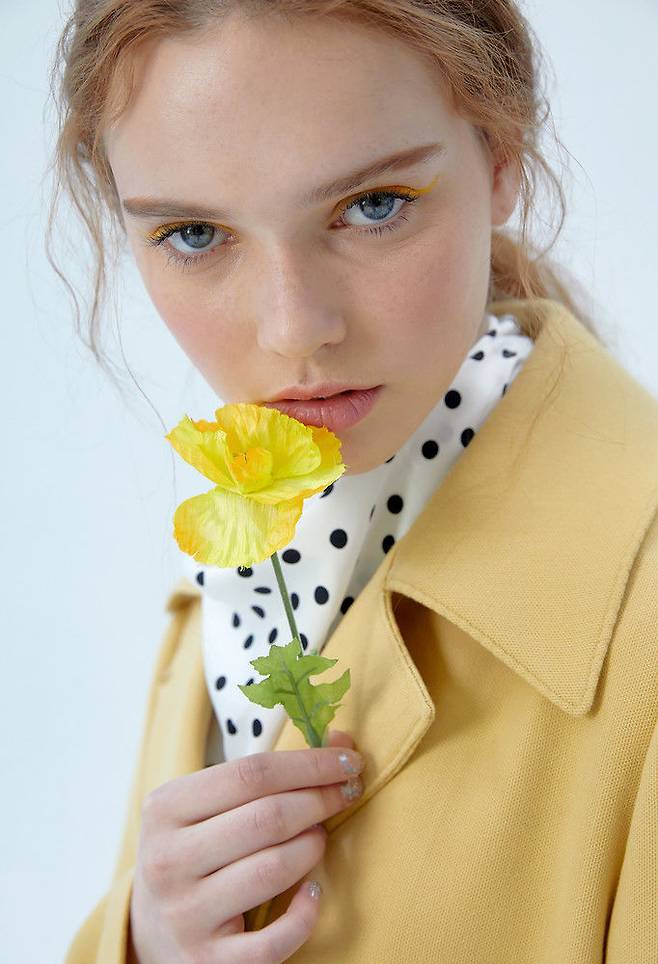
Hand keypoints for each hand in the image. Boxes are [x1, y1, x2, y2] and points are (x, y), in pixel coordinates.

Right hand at [127, 730, 362, 962]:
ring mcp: (187, 915)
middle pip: (268, 817)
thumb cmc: (193, 852)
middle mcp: (169, 861)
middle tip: (346, 793)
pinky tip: (313, 892)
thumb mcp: (205, 805)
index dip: (309, 764)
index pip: (251, 773)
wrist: (151, 932)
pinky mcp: (208, 962)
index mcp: (165, 809)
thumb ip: (265, 775)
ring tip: (318, 837)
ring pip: (274, 869)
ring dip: (313, 847)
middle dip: (320, 800)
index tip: (347, 759)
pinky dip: (305, 913)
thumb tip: (339, 740)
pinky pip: (274, 940)